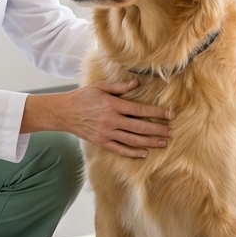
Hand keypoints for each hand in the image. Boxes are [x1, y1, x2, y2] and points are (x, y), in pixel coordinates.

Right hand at [21, 79, 171, 158]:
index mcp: (113, 105)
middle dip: (158, 129)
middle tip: (171, 132)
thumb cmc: (82, 97)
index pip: (140, 110)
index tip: (170, 115)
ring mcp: (107, 133)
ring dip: (150, 141)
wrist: (64, 112)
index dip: (157, 113)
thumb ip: (120, 87)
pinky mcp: (102, 142)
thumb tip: (137, 83)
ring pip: (133, 139)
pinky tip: (144, 153)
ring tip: (163, 142)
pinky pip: (120, 149)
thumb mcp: (100, 87)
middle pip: (140, 126)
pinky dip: (133, 152)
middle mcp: (112, 120)